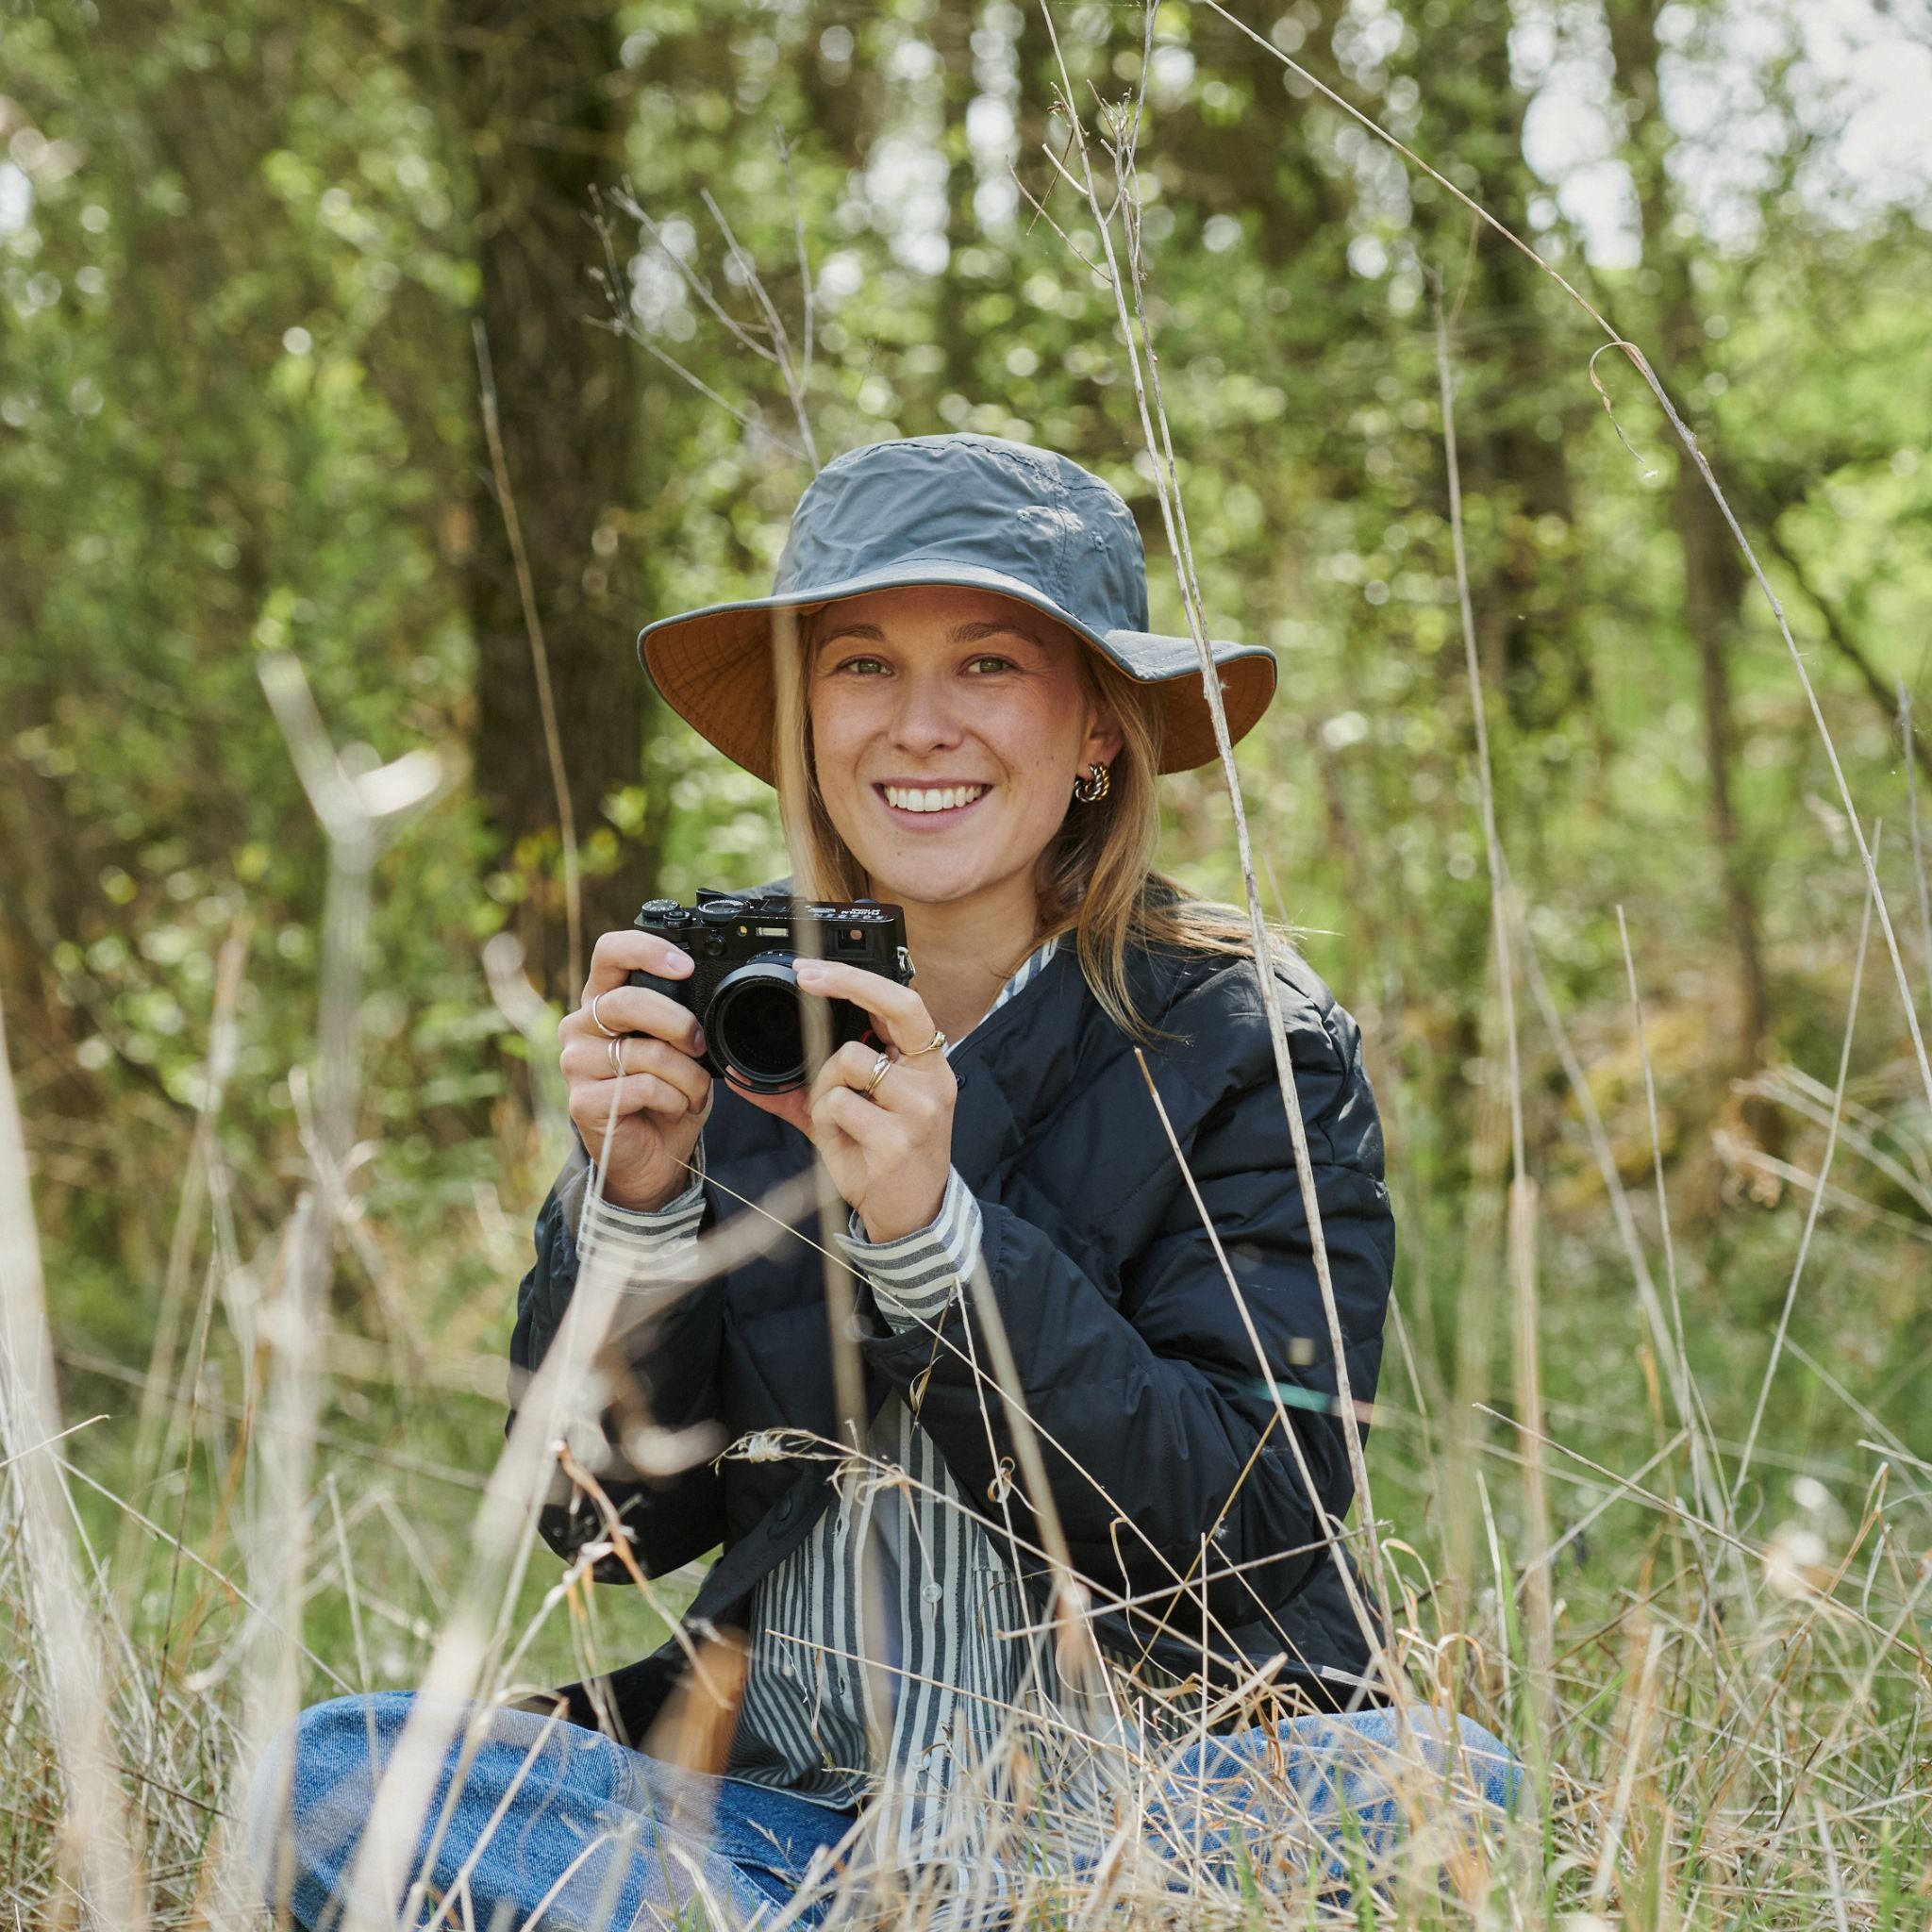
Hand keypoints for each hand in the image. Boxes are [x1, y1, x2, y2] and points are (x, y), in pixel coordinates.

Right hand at [560, 931, 712, 1211]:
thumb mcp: (680, 1048)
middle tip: (698, 1043)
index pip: (610, 952)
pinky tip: (674, 1109)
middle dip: (678, 1023)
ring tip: (693, 1091)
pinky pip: (642, 1088)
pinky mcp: (581, 1101)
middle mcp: (580, 1026)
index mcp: (603, 1001)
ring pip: (644, 1052)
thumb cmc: (667, 1095)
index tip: (685, 965)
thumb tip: (708, 1001)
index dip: (646, 950)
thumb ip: (682, 1018)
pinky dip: (674, 1099)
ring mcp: (575, 1063)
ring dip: (686, 1075)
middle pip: (627, 1003)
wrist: (652, 1157)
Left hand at [725, 959, 952, 1242]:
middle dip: (845, 982)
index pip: (904, 1002)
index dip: (859, 978)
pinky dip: (825, 1122)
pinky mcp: (897, 1140)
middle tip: (805, 978)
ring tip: (838, 1120)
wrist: (912, 1216)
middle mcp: (931, 1080)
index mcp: (927, 1065)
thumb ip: (809, 1087)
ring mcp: (919, 1109)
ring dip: (824, 1089)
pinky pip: (838, 1106)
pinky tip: (844, 1143)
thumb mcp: (852, 1115)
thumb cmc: (884, 1159)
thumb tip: (744, 1075)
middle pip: (895, 1007)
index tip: (814, 970)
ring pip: (846, 1062)